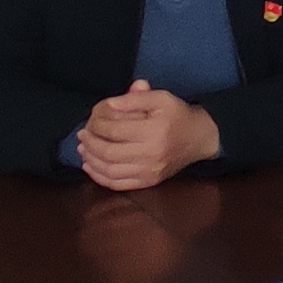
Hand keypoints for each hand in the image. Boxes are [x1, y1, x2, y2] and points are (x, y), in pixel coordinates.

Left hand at [78, 81, 219, 189]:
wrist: (200, 137)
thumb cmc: (177, 115)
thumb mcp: (161, 98)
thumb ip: (135, 98)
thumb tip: (108, 104)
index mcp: (155, 130)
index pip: (116, 130)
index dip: (97, 126)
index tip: (90, 122)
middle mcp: (151, 153)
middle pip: (109, 152)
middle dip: (90, 144)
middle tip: (82, 135)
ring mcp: (149, 171)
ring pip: (110, 171)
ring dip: (91, 161)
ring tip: (83, 150)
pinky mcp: (149, 182)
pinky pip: (117, 184)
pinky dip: (99, 177)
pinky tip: (91, 166)